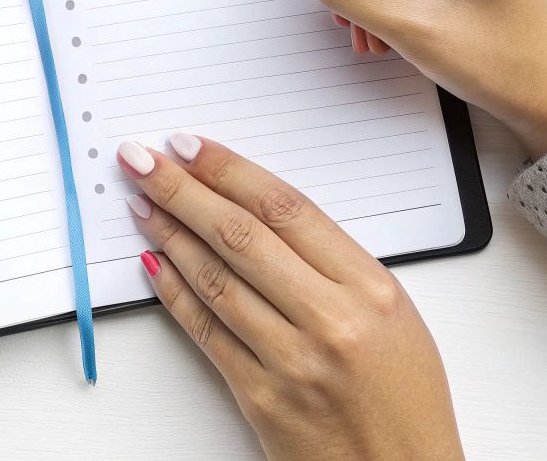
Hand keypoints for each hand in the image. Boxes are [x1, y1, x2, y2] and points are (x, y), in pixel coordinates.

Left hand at [120, 134, 463, 460]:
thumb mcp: (396, 316)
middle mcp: (331, 320)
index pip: (285, 209)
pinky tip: (154, 264)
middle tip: (141, 161)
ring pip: (216, 279)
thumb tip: (261, 215)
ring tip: (141, 203)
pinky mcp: (261, 398)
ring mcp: (292, 361)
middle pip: (240, 235)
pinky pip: (206, 331)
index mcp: (371, 289)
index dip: (229, 170)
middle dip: (182, 190)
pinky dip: (174, 293)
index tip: (189, 147)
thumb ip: (336, 266)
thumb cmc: (405, 401)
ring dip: (169, 234)